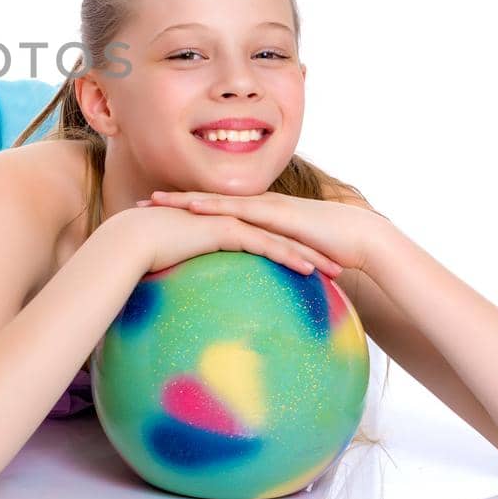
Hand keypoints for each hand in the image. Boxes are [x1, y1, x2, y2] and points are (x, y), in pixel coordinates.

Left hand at [141, 190, 393, 274]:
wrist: (358, 240)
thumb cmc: (325, 253)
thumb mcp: (287, 265)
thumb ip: (266, 273)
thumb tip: (248, 298)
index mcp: (255, 218)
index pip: (211, 215)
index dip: (181, 214)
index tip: (151, 218)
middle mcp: (256, 208)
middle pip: (205, 203)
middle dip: (172, 202)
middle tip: (139, 204)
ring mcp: (265, 208)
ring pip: (217, 201)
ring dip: (186, 200)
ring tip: (157, 201)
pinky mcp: (276, 215)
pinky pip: (240, 210)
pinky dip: (216, 208)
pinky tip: (194, 209)